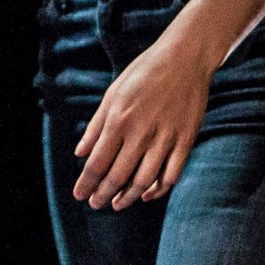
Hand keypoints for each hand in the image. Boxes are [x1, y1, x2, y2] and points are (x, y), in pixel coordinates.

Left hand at [73, 38, 214, 209]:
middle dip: (103, 194)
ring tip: (117, 204)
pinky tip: (147, 194)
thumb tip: (79, 152)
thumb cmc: (143, 73)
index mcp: (118, 119)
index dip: (87, 182)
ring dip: (129, 197)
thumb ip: (96, 125)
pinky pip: (171, 174)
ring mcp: (165, 138)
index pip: (97, 162)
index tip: (79, 195)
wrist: (183, 59)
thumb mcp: (113, 94)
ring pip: (145, 181)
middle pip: (118, 175)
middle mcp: (140, 132)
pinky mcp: (185, 140)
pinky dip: (158, 189)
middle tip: (95, 204)